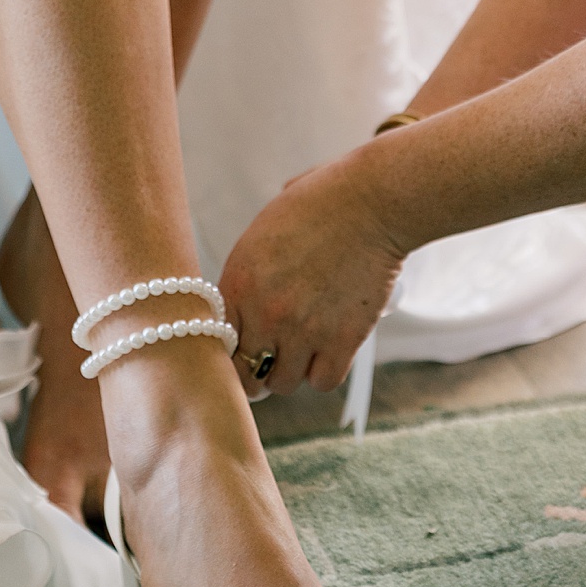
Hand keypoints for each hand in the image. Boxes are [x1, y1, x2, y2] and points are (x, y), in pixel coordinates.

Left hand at [219, 156, 408, 396]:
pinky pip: (322, 381)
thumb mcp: (263, 230)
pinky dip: (324, 372)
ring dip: (292, 370)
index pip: (214, 343)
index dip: (228, 351)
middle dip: (255, 371)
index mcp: (238, 282)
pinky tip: (328, 353)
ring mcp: (304, 330)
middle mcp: (265, 312)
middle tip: (270, 360)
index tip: (241, 350)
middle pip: (245, 374)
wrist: (371, 202)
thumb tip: (246, 290)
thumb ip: (248, 270)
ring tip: (303, 350)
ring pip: (283, 383)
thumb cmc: (319, 203)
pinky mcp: (342, 340)